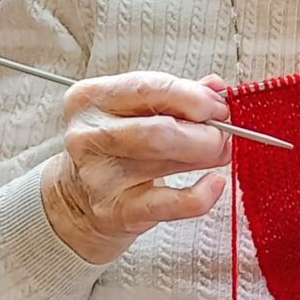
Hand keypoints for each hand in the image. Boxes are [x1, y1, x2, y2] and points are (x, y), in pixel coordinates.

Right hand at [41, 71, 231, 263]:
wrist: (76, 198)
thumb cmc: (114, 145)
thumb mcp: (132, 110)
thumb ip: (175, 95)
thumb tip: (217, 88)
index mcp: (91, 99)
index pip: (149, 88)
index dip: (194, 97)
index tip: (218, 106)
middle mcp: (89, 135)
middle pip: (160, 128)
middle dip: (205, 131)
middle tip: (224, 134)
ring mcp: (100, 176)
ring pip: (167, 160)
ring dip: (206, 155)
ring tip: (220, 152)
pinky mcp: (117, 211)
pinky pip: (172, 204)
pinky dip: (202, 194)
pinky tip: (214, 184)